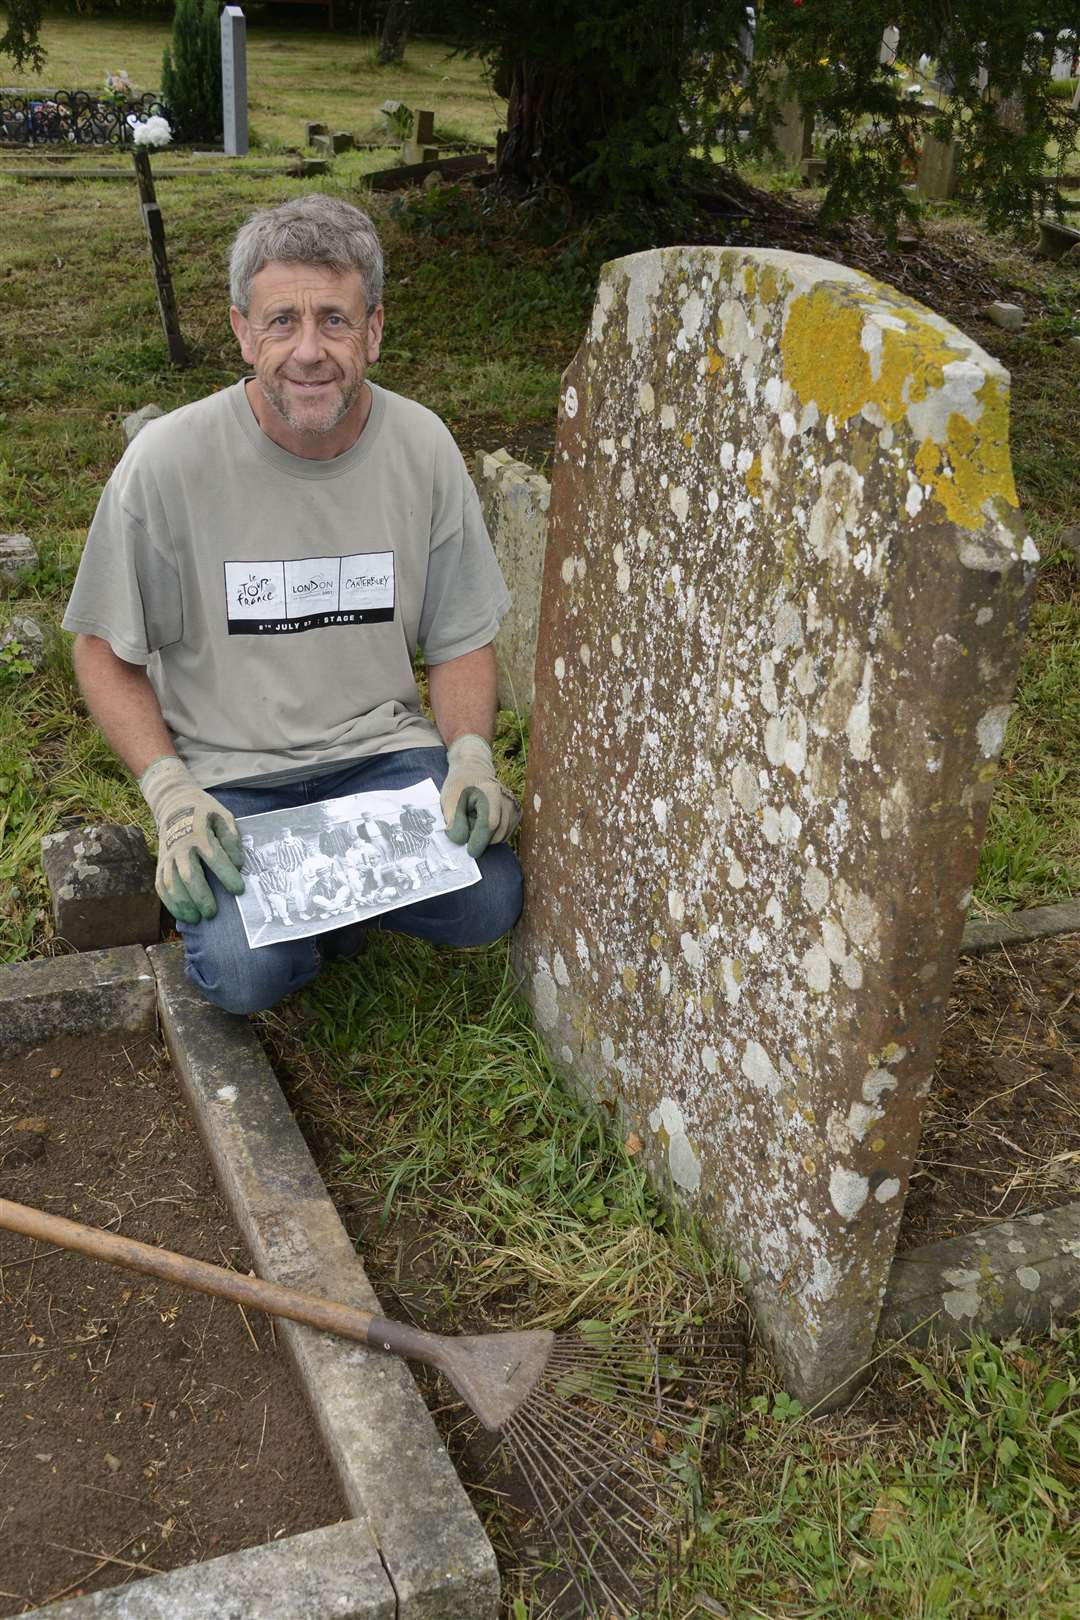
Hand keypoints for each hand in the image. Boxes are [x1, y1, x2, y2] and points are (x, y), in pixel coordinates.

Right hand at [139, 756, 244, 922]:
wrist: (174, 803)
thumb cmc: (205, 812)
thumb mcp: (224, 816)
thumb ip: (232, 838)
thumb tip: (238, 863)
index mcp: (199, 833)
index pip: (214, 857)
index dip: (227, 875)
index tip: (239, 890)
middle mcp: (181, 846)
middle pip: (188, 876)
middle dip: (201, 897)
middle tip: (213, 913)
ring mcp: (167, 855)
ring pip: (171, 884)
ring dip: (183, 904)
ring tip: (197, 919)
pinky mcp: (160, 862)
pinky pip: (161, 885)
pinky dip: (169, 902)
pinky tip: (181, 915)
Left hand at [440, 734, 520, 857]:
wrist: (472, 771)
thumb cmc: (459, 784)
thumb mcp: (448, 799)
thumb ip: (453, 820)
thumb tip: (460, 840)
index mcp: (490, 792)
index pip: (490, 824)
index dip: (479, 841)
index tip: (469, 851)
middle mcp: (507, 799)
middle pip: (498, 833)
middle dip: (481, 840)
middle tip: (467, 830)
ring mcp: (514, 807)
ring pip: (502, 836)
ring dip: (487, 838)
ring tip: (475, 823)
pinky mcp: (516, 815)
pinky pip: (505, 835)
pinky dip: (493, 836)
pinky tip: (483, 825)